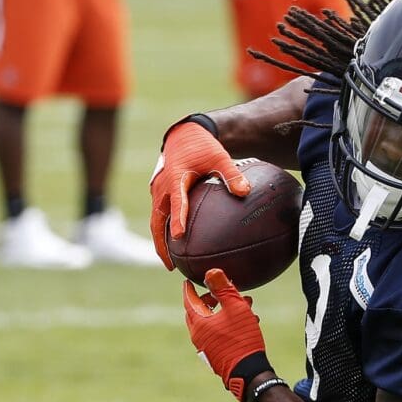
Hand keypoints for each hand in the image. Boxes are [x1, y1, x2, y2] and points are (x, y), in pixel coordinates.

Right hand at [149, 121, 250, 268]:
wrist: (184, 136)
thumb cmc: (203, 146)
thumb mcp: (219, 156)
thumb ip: (231, 174)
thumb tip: (245, 192)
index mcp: (176, 177)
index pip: (177, 201)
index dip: (178, 219)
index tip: (179, 236)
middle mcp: (163, 187)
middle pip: (158, 220)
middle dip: (161, 244)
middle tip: (170, 264)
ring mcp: (158, 192)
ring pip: (156, 221)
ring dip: (160, 242)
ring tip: (170, 263)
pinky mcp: (159, 195)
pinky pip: (159, 217)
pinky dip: (163, 232)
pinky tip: (174, 247)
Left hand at [183, 269, 270, 401]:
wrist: (248, 372)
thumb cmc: (242, 338)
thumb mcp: (235, 307)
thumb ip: (223, 288)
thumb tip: (211, 272)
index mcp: (198, 323)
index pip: (189, 300)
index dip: (189, 289)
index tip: (188, 281)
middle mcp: (198, 336)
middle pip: (198, 312)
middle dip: (210, 299)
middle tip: (220, 291)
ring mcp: (206, 347)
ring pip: (211, 322)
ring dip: (224, 311)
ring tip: (244, 304)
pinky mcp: (216, 355)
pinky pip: (218, 333)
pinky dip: (227, 324)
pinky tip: (246, 322)